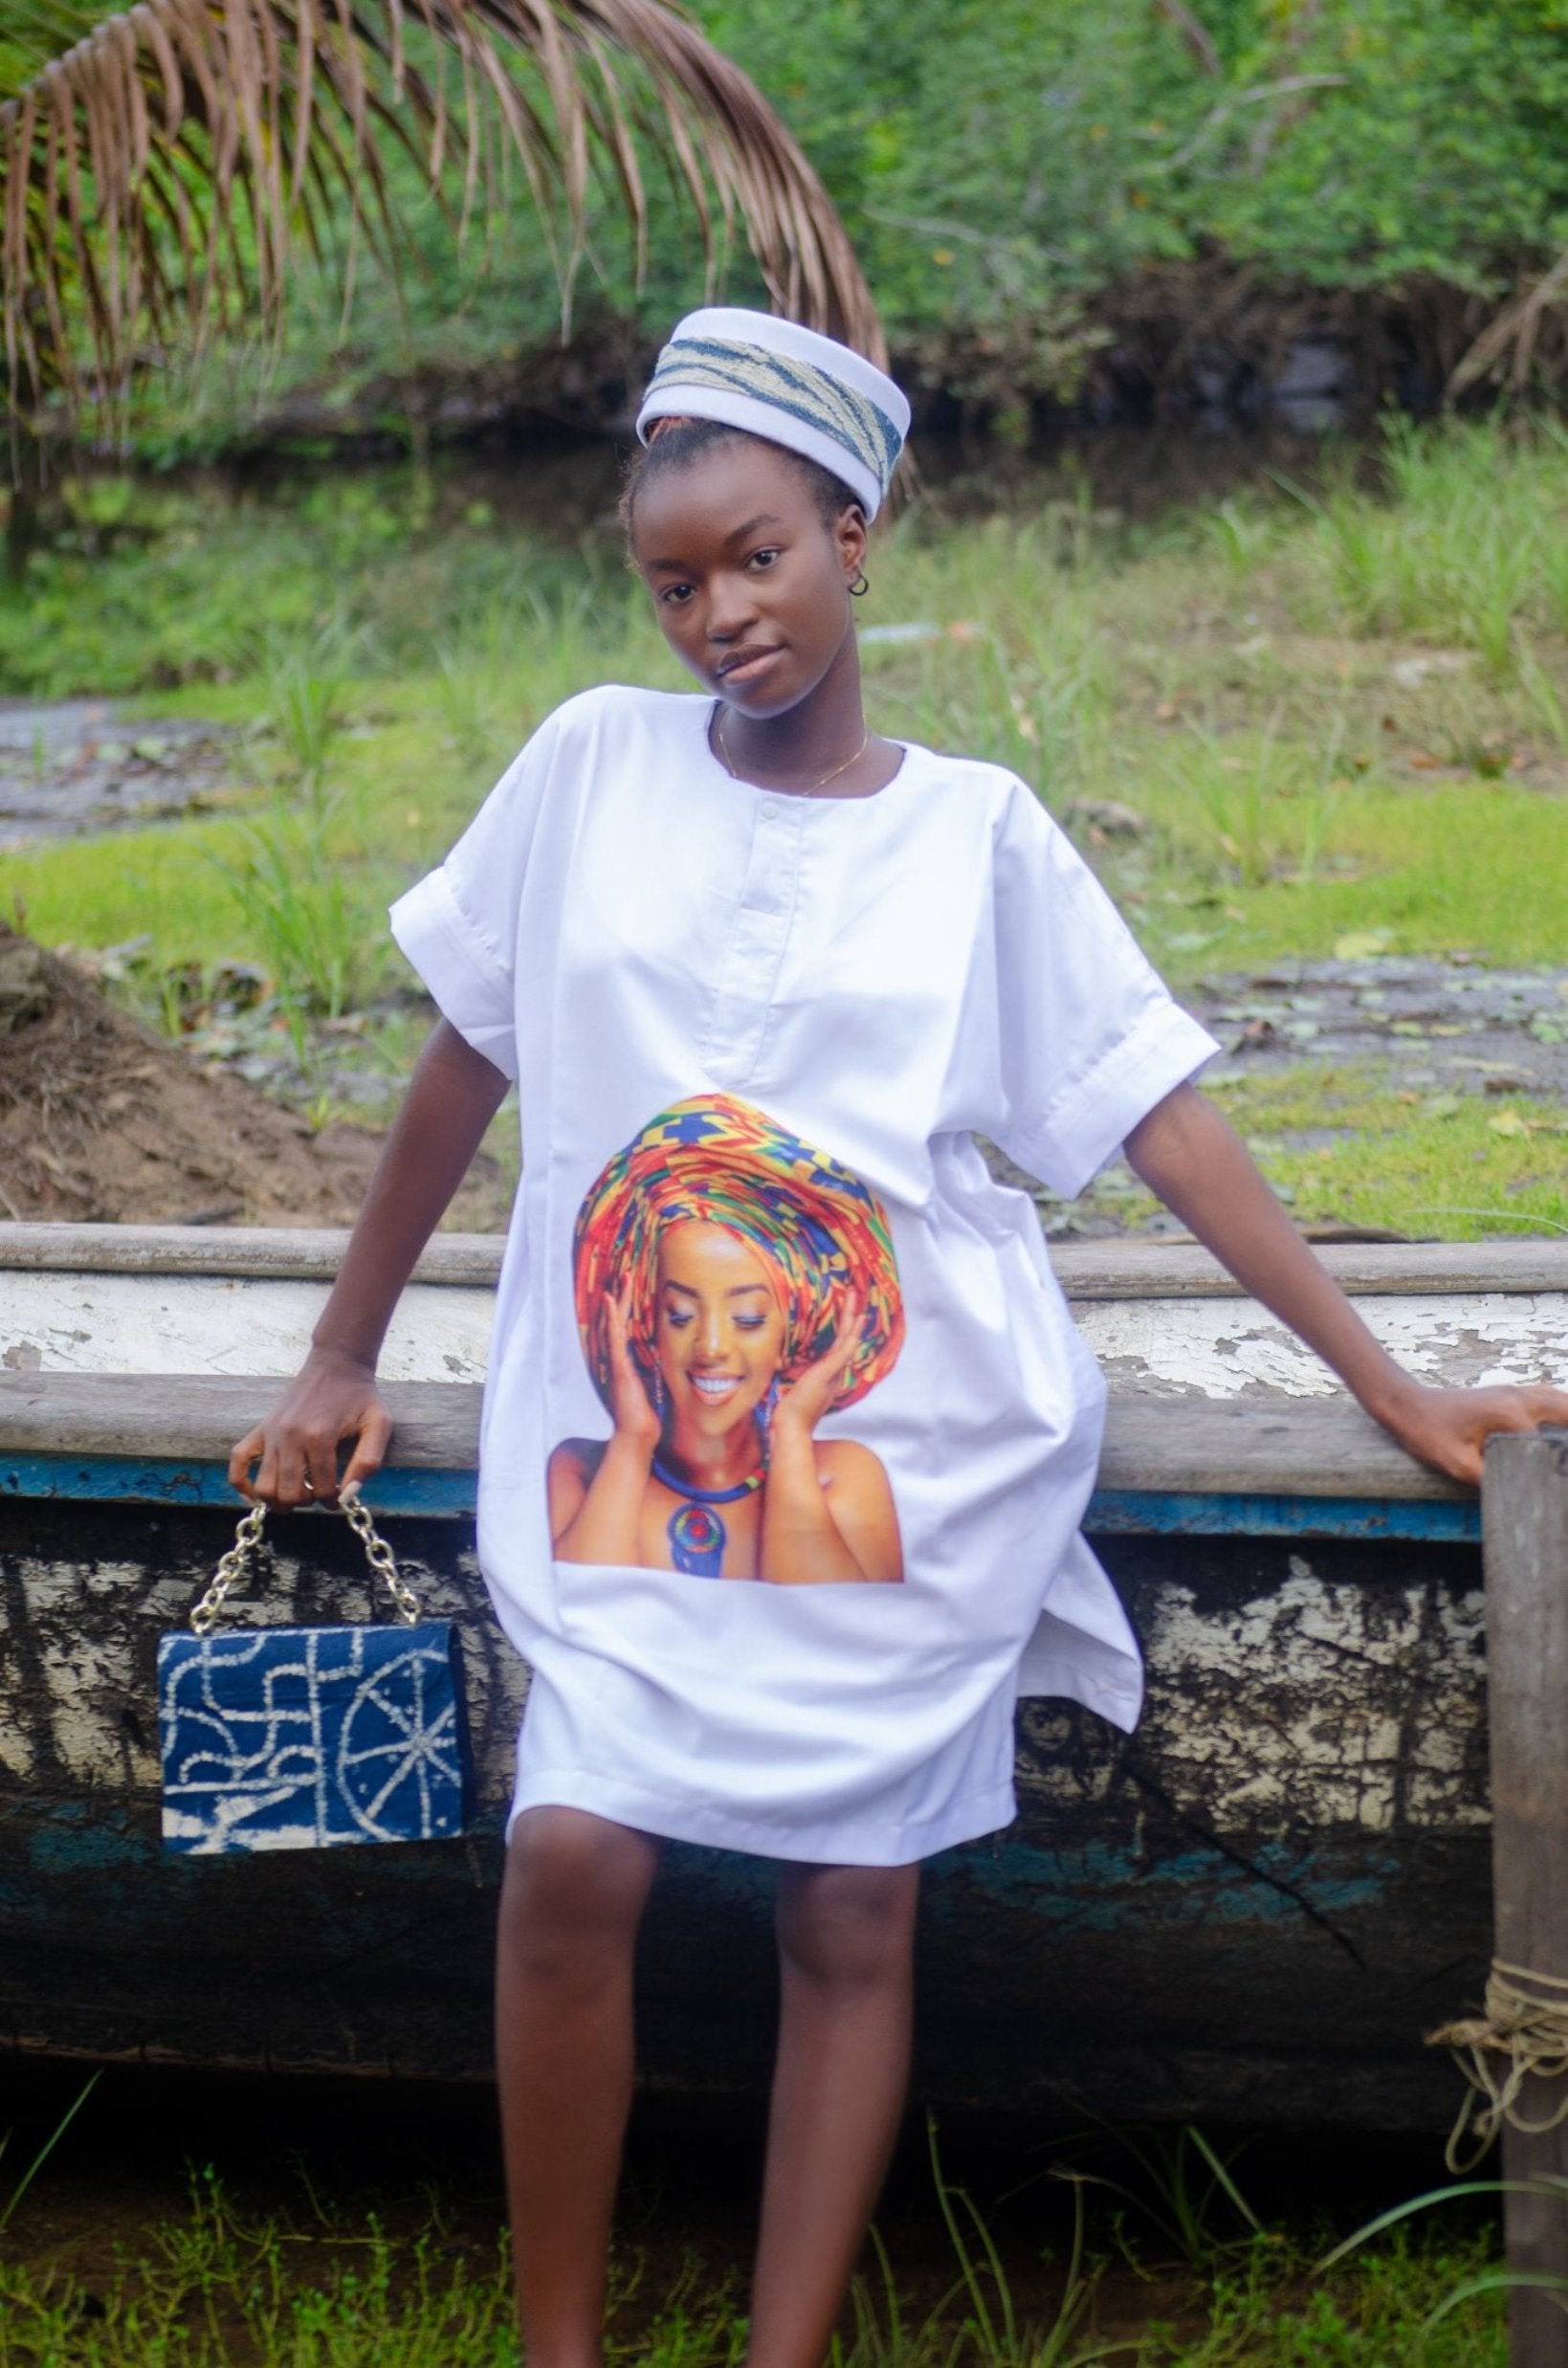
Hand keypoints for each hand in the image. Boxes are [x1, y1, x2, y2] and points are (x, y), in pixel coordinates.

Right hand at [228, 1347, 394, 1508]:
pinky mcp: (260, 1428)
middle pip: (289, 1493)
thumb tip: (350, 1494)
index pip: (322, 1489)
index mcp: (319, 1436)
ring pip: (264, 1486)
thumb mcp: (379, 1424)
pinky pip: (238, 1461)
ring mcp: (271, 1433)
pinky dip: (242, 1483)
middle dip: (308, 1501)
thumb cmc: (360, 1396)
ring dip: (280, 1500)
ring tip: (297, 1492)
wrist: (337, 1364)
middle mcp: (290, 1436)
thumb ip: (369, 1461)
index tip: (340, 1495)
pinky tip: (256, 1494)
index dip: (334, 1500)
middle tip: (319, 1492)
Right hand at [606, 1286, 661, 1451]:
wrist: (638, 1436)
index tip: (630, 1290)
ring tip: (618, 1282)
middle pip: (616, 1322)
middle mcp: (619, 1360)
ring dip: (617, 1303)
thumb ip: (653, 1374)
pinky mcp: (620, 1368)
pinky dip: (612, 1319)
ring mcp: (617, 1363)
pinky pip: (614, 1338)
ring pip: (614, 1325)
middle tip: (625, 1275)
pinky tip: (610, 1302)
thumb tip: (660, 1364)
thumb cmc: (645, 1417)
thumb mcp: (653, 1388)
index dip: (626, 1309)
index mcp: (627, 1363)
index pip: (625, 1330)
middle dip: (622, 1298)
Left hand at [773, 1295, 861, 1442]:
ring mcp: (834, 1372)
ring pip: (848, 1338)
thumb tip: (778, 1368)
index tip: (847, 1315)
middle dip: (850, 1317)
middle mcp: (835, 1373)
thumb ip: (791, 1380)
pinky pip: (845, 1347)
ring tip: (854, 1295)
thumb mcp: (790, 1390)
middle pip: (846, 1339)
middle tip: (854, 1295)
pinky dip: (852, 1332)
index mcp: (827, 1377)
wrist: (791, 1429)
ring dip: (851, 1316)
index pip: (837, 1348)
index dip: (843, 1330)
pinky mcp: (830, 1372)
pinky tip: (857, 1317)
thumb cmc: (788, 1415)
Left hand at [1378, 1379, 1567, 1486]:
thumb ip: (1493, 1480)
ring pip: (1560, 1400)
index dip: (1557, 1467)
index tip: (1557, 1487)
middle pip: (1567, 1411)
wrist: (1408, 1405)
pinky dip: (1561, 1410)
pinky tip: (1562, 1427)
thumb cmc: (1428, 1433)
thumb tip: (1520, 1498)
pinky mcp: (1508, 1394)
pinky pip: (1547, 1397)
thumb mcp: (1458, 1465)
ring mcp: (1514, 1392)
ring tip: (1567, 1451)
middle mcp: (1518, 1397)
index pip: (1551, 1445)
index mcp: (1510, 1414)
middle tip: (1567, 1466)